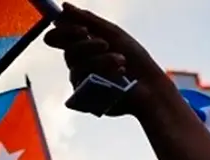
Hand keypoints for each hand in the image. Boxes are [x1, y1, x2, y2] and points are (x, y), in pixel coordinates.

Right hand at [43, 3, 168, 116]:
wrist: (151, 87)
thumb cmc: (136, 60)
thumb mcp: (114, 35)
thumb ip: (89, 21)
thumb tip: (64, 7)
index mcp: (82, 48)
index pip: (58, 38)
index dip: (63, 32)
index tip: (83, 30)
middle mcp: (78, 66)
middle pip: (68, 52)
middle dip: (87, 46)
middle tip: (105, 44)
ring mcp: (81, 83)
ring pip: (77, 68)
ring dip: (101, 60)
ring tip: (122, 61)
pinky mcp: (85, 100)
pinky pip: (84, 85)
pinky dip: (104, 76)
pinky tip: (120, 76)